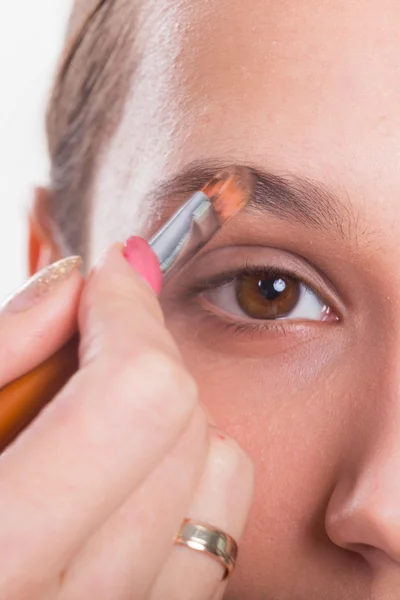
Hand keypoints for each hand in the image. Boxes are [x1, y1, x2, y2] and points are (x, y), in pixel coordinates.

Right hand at [0, 240, 253, 599]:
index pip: (133, 399)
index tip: (112, 277)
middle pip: (181, 429)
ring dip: (171, 415)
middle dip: (143, 354)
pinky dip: (190, 475)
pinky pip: (218, 532)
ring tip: (100, 411)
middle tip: (89, 338)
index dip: (130, 314)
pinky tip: (124, 469)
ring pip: (216, 478)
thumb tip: (73, 286)